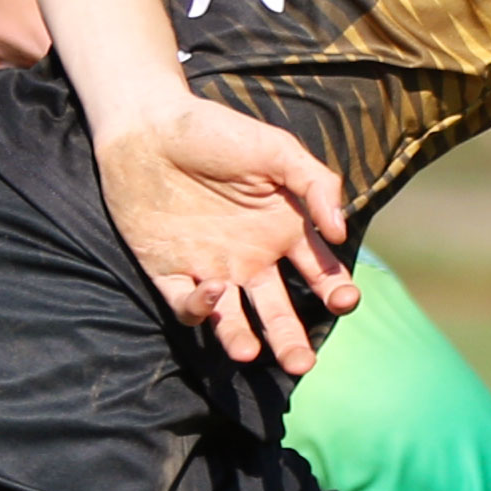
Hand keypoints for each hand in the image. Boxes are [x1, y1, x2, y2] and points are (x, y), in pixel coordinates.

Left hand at [96, 93, 353, 370]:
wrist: (147, 125)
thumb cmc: (216, 131)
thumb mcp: (277, 149)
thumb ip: (316, 184)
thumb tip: (340, 234)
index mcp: (282, 231)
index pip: (318, 273)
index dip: (334, 291)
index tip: (343, 300)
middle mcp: (249, 258)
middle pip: (276, 312)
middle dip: (291, 340)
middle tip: (303, 365)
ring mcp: (209, 268)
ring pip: (231, 321)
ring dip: (242, 340)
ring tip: (250, 353)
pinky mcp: (168, 272)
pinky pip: (186, 305)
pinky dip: (199, 308)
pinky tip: (213, 288)